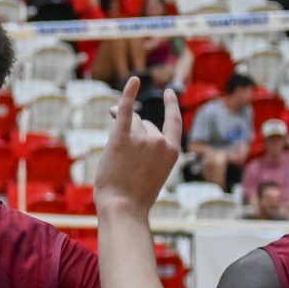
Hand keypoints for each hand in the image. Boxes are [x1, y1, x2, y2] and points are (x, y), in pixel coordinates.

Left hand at [93, 77, 180, 216]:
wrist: (123, 206)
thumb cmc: (134, 195)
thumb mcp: (150, 171)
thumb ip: (148, 150)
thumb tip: (131, 123)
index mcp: (173, 151)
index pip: (174, 123)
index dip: (171, 106)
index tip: (169, 93)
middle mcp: (160, 141)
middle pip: (145, 124)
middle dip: (134, 130)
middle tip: (119, 140)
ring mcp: (142, 139)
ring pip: (131, 122)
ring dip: (122, 123)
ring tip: (114, 137)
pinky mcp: (121, 138)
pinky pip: (126, 110)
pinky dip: (129, 93)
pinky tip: (134, 80)